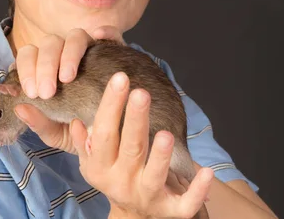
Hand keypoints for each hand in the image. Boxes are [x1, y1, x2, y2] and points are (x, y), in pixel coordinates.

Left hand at [13, 25, 124, 153]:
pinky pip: (110, 34)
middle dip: (44, 65)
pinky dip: (105, 32)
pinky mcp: (115, 52)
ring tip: (67, 77)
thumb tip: (19, 108)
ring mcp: (91, 52)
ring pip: (75, 37)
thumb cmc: (79, 133)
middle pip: (49, 44)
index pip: (29, 56)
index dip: (26, 69)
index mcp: (46, 71)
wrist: (113, 140)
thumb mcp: (57, 133)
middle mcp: (65, 56)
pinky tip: (99, 37)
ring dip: (68, 54)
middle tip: (47, 92)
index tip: (31, 92)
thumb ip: (38, 122)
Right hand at [70, 72, 213, 218]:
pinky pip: (185, 203)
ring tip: (165, 134)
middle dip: (135, 120)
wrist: (132, 217)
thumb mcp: (93, 163)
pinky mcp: (171, 210)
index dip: (111, 106)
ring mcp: (147, 196)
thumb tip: (77, 121)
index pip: (104, 134)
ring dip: (161, 156)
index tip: (120, 79)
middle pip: (130, 149)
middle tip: (141, 93)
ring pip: (154, 176)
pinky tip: (206, 171)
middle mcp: (122, 182)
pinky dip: (197, 189)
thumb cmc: (113, 177)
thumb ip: (84, 142)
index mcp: (101, 167)